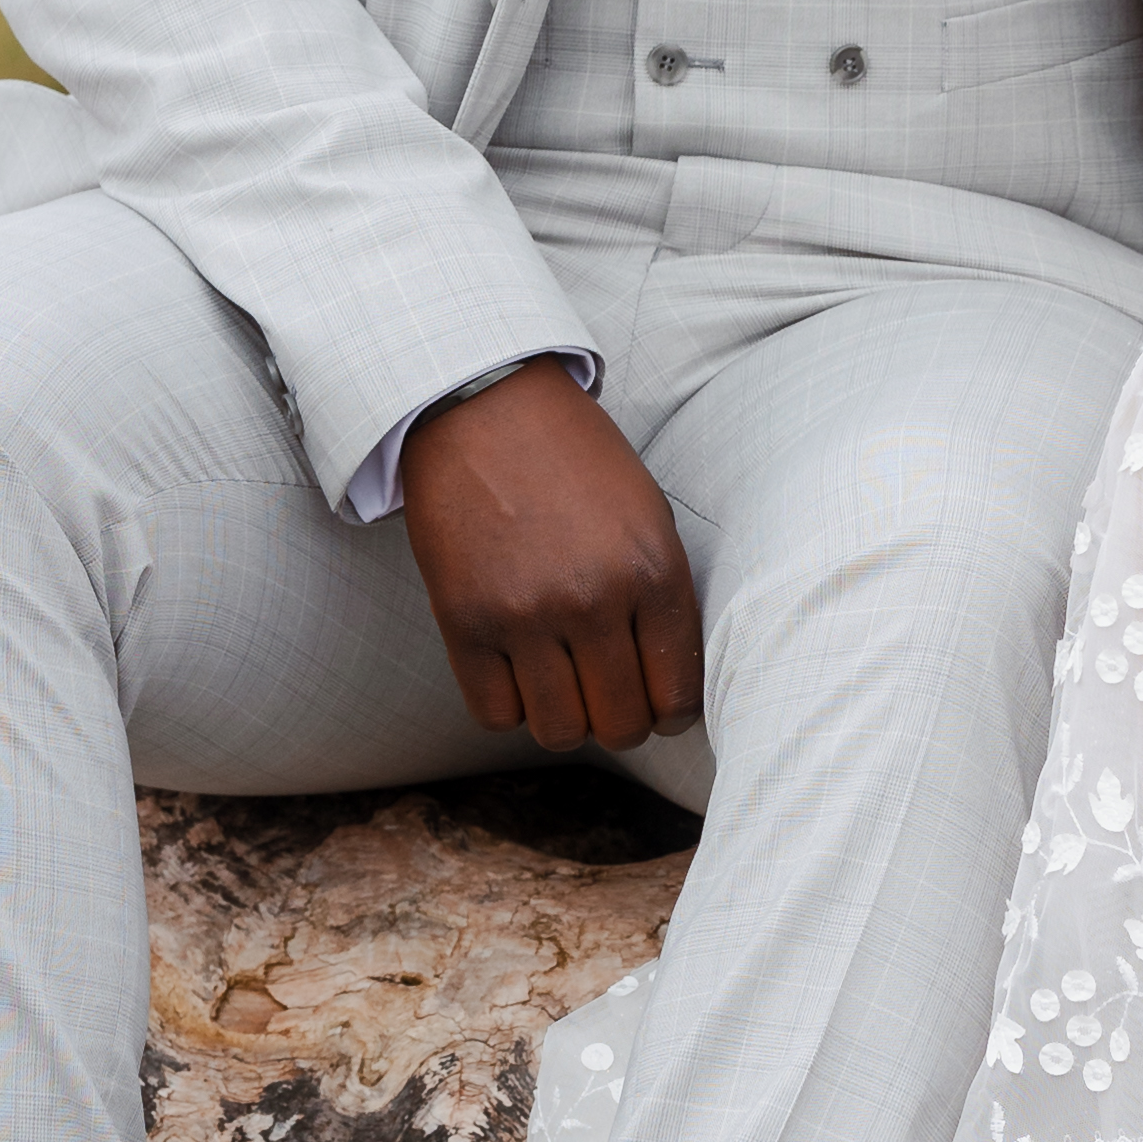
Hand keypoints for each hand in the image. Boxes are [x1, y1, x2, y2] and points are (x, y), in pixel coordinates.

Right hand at [400, 366, 702, 752]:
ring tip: (565, 687)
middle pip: (621, 723)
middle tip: (611, 698)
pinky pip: (495, 713)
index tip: (661, 706)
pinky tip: (519, 674)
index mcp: (653, 571)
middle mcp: (592, 599)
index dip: (674, 714)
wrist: (486, 409)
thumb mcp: (648, 516)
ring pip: (558, 731)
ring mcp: (524, 614)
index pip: (678, 693)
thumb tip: (672, 685)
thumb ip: (663, 597)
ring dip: (566, 721)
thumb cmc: (577, 462)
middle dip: (622, 723)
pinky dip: (510, 707)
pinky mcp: (464, 621)